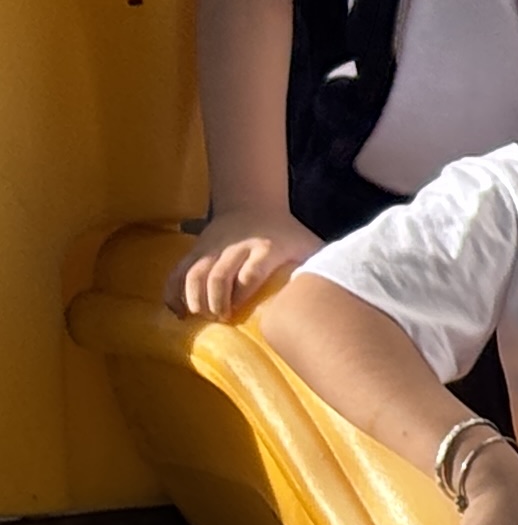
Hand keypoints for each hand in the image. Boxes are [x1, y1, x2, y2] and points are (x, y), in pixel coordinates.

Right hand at [182, 207, 318, 318]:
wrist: (253, 205)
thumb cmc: (287, 235)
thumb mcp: (307, 245)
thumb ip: (319, 267)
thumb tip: (336, 297)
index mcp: (266, 247)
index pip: (252, 269)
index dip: (243, 289)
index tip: (239, 311)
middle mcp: (236, 247)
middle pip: (219, 274)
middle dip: (216, 299)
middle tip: (220, 319)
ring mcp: (213, 248)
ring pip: (195, 272)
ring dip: (194, 297)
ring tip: (198, 317)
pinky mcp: (196, 250)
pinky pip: (179, 271)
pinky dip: (173, 291)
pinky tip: (177, 312)